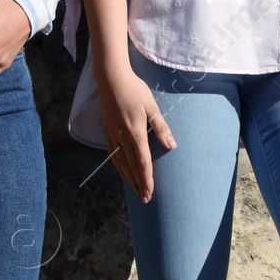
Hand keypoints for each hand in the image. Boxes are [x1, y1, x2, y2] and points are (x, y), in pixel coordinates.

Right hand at [95, 63, 175, 202]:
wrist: (112, 80)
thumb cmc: (135, 90)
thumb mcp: (152, 107)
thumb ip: (161, 128)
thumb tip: (171, 146)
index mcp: (136, 133)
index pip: (143, 162)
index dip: (147, 180)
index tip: (150, 193)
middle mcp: (123, 138)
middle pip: (132, 167)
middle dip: (139, 184)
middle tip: (144, 199)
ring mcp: (113, 136)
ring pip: (121, 163)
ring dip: (129, 178)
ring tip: (135, 190)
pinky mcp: (108, 132)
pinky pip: (113, 155)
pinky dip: (119, 167)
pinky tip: (122, 172)